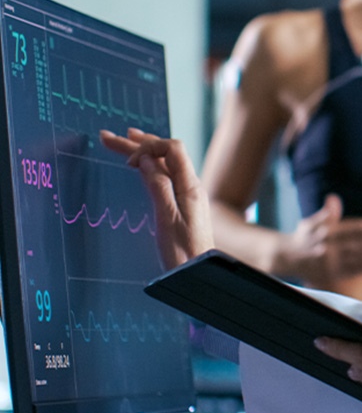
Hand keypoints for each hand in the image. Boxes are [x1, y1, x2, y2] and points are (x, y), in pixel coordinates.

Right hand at [100, 128, 213, 268]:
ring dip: (145, 151)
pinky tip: (143, 166)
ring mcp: (188, 194)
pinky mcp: (183, 205)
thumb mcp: (166, 218)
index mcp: (190, 186)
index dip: (149, 147)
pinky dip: (151, 166)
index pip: (172, 149)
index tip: (128, 161)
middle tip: (110, 137)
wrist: (199, 274)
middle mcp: (191, 186)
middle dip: (139, 143)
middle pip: (166, 154)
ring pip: (165, 165)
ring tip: (125, 140)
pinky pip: (167, 176)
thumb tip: (147, 159)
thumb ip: (158, 186)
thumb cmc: (183, 252)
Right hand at [285, 194, 361, 287]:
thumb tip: (333, 199)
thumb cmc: (303, 236)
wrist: (286, 257)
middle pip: (359, 244)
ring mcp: (329, 262)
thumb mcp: (310, 222)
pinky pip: (348, 271)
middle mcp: (328, 247)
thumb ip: (325, 213)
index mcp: (326, 231)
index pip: (355, 229)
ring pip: (357, 258)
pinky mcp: (328, 275)